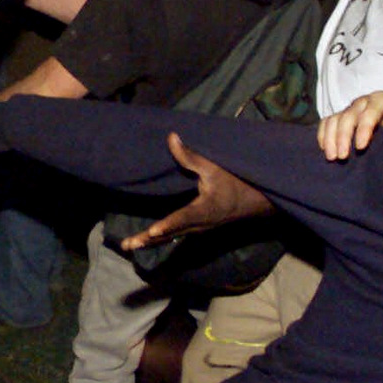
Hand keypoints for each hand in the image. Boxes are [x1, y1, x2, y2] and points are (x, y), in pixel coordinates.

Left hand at [118, 134, 272, 251]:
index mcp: (204, 211)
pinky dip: (159, 238)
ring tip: (128, 245)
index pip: (182, 218)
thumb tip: (171, 137)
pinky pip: (175, 234)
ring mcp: (197, 229)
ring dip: (150, 241)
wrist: (255, 201)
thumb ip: (190, 156)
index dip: (168, 225)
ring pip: (171, 237)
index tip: (154, 231)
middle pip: (170, 234)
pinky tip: (146, 238)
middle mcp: (198, 225)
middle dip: (148, 239)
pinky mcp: (196, 228)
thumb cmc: (235, 182)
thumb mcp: (214, 168)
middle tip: (127, 245)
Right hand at [317, 88, 382, 160]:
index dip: (363, 128)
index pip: (369, 112)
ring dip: (329, 137)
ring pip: (335, 118)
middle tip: (342, 157)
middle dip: (342, 136)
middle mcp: (364, 102)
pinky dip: (323, 134)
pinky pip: (329, 122)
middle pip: (348, 116)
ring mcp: (353, 109)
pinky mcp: (347, 116)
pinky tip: (324, 148)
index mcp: (382, 100)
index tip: (360, 147)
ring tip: (331, 156)